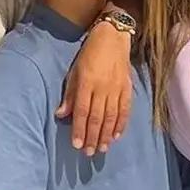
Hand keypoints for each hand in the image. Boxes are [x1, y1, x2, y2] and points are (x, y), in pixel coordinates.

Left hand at [56, 21, 131, 155]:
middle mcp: (102, 87)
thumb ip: (70, 93)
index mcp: (87, 82)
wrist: (113, 37)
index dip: (78, 129)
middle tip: (88, 153)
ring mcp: (117, 88)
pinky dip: (121, 124)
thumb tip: (61, 114)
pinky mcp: (127, 88)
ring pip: (111, 116)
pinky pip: (125, 109)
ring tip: (102, 149)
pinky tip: (117, 136)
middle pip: (97, 117)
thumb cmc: (89, 54)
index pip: (82, 111)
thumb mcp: (75, 70)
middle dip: (92, 137)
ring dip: (106, 135)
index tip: (76, 145)